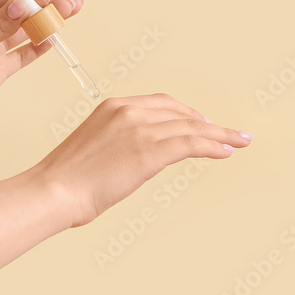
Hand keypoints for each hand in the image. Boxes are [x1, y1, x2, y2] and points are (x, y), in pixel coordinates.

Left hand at [0, 0, 83, 146]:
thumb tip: (24, 4)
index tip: (47, 1)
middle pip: (17, 13)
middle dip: (44, 8)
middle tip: (70, 4)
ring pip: (23, 32)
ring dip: (44, 25)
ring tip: (68, 16)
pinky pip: (22, 55)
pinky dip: (38, 47)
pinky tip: (53, 40)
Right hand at [31, 94, 253, 227]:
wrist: (53, 190)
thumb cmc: (66, 180)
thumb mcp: (95, 149)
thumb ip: (119, 145)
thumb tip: (138, 160)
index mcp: (114, 106)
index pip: (161, 104)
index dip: (186, 113)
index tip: (202, 123)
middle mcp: (129, 110)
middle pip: (181, 112)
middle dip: (208, 123)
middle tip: (228, 133)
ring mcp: (140, 129)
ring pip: (192, 127)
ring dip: (220, 134)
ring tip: (240, 140)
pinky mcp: (149, 150)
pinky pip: (191, 144)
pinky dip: (214, 146)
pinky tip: (227, 151)